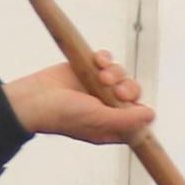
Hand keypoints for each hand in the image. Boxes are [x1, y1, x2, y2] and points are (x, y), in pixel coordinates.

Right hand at [3, 54, 153, 146]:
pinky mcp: (89, 70)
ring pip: (121, 74)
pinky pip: (107, 60)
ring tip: (101, 74)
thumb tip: (151, 116)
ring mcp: (98, 88)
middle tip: (114, 88)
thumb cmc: (62, 115)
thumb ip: (126, 120)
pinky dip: (105, 58)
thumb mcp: (98, 120)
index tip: (129, 104)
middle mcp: (106, 108)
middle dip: (127, 88)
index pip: (137, 119)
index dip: (139, 109)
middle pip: (132, 94)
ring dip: (114, 71)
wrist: (34, 98)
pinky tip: (97, 60)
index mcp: (110, 126)